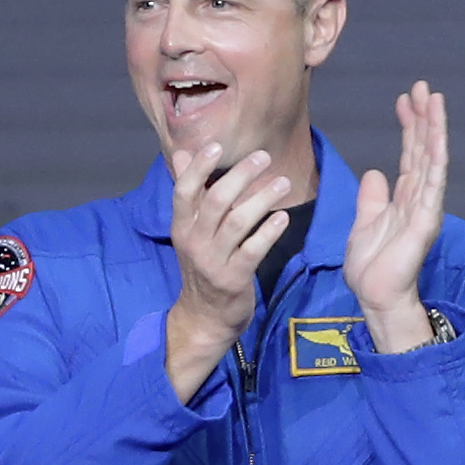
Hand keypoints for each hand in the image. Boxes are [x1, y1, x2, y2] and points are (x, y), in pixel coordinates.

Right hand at [160, 137, 297, 400]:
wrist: (205, 318)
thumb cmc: (202, 266)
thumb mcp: (190, 231)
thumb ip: (190, 192)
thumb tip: (183, 153)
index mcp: (181, 227)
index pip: (184, 191)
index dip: (199, 168)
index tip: (216, 146)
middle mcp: (194, 241)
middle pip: (216, 201)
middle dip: (241, 175)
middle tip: (264, 157)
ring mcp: (213, 261)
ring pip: (238, 222)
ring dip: (262, 199)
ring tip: (283, 183)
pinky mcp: (234, 279)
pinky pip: (253, 250)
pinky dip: (269, 232)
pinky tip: (282, 218)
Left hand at [344, 82, 451, 356]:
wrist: (375, 296)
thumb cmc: (372, 267)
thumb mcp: (364, 223)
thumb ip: (372, 198)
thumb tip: (375, 173)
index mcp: (404, 198)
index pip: (409, 154)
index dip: (409, 125)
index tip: (404, 99)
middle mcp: (419, 198)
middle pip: (423, 149)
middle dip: (424, 117)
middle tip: (423, 87)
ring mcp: (426, 207)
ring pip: (432, 159)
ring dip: (434, 129)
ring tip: (434, 99)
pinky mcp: (426, 220)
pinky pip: (433, 183)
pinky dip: (436, 158)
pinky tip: (437, 136)